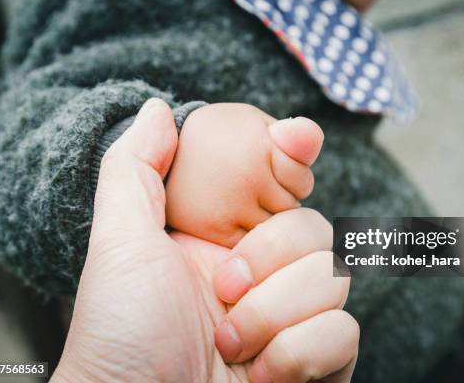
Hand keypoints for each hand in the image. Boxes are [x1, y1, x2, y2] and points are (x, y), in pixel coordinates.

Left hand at [52, 99, 358, 381]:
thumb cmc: (118, 334)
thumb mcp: (120, 242)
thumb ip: (135, 168)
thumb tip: (158, 108)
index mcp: (229, 241)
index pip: (283, 190)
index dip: (296, 158)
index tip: (295, 138)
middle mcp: (267, 276)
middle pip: (317, 230)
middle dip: (267, 261)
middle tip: (222, 291)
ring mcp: (295, 321)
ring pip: (335, 281)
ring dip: (273, 315)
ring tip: (228, 344)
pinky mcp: (318, 365)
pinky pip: (344, 335)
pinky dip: (300, 355)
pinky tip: (261, 376)